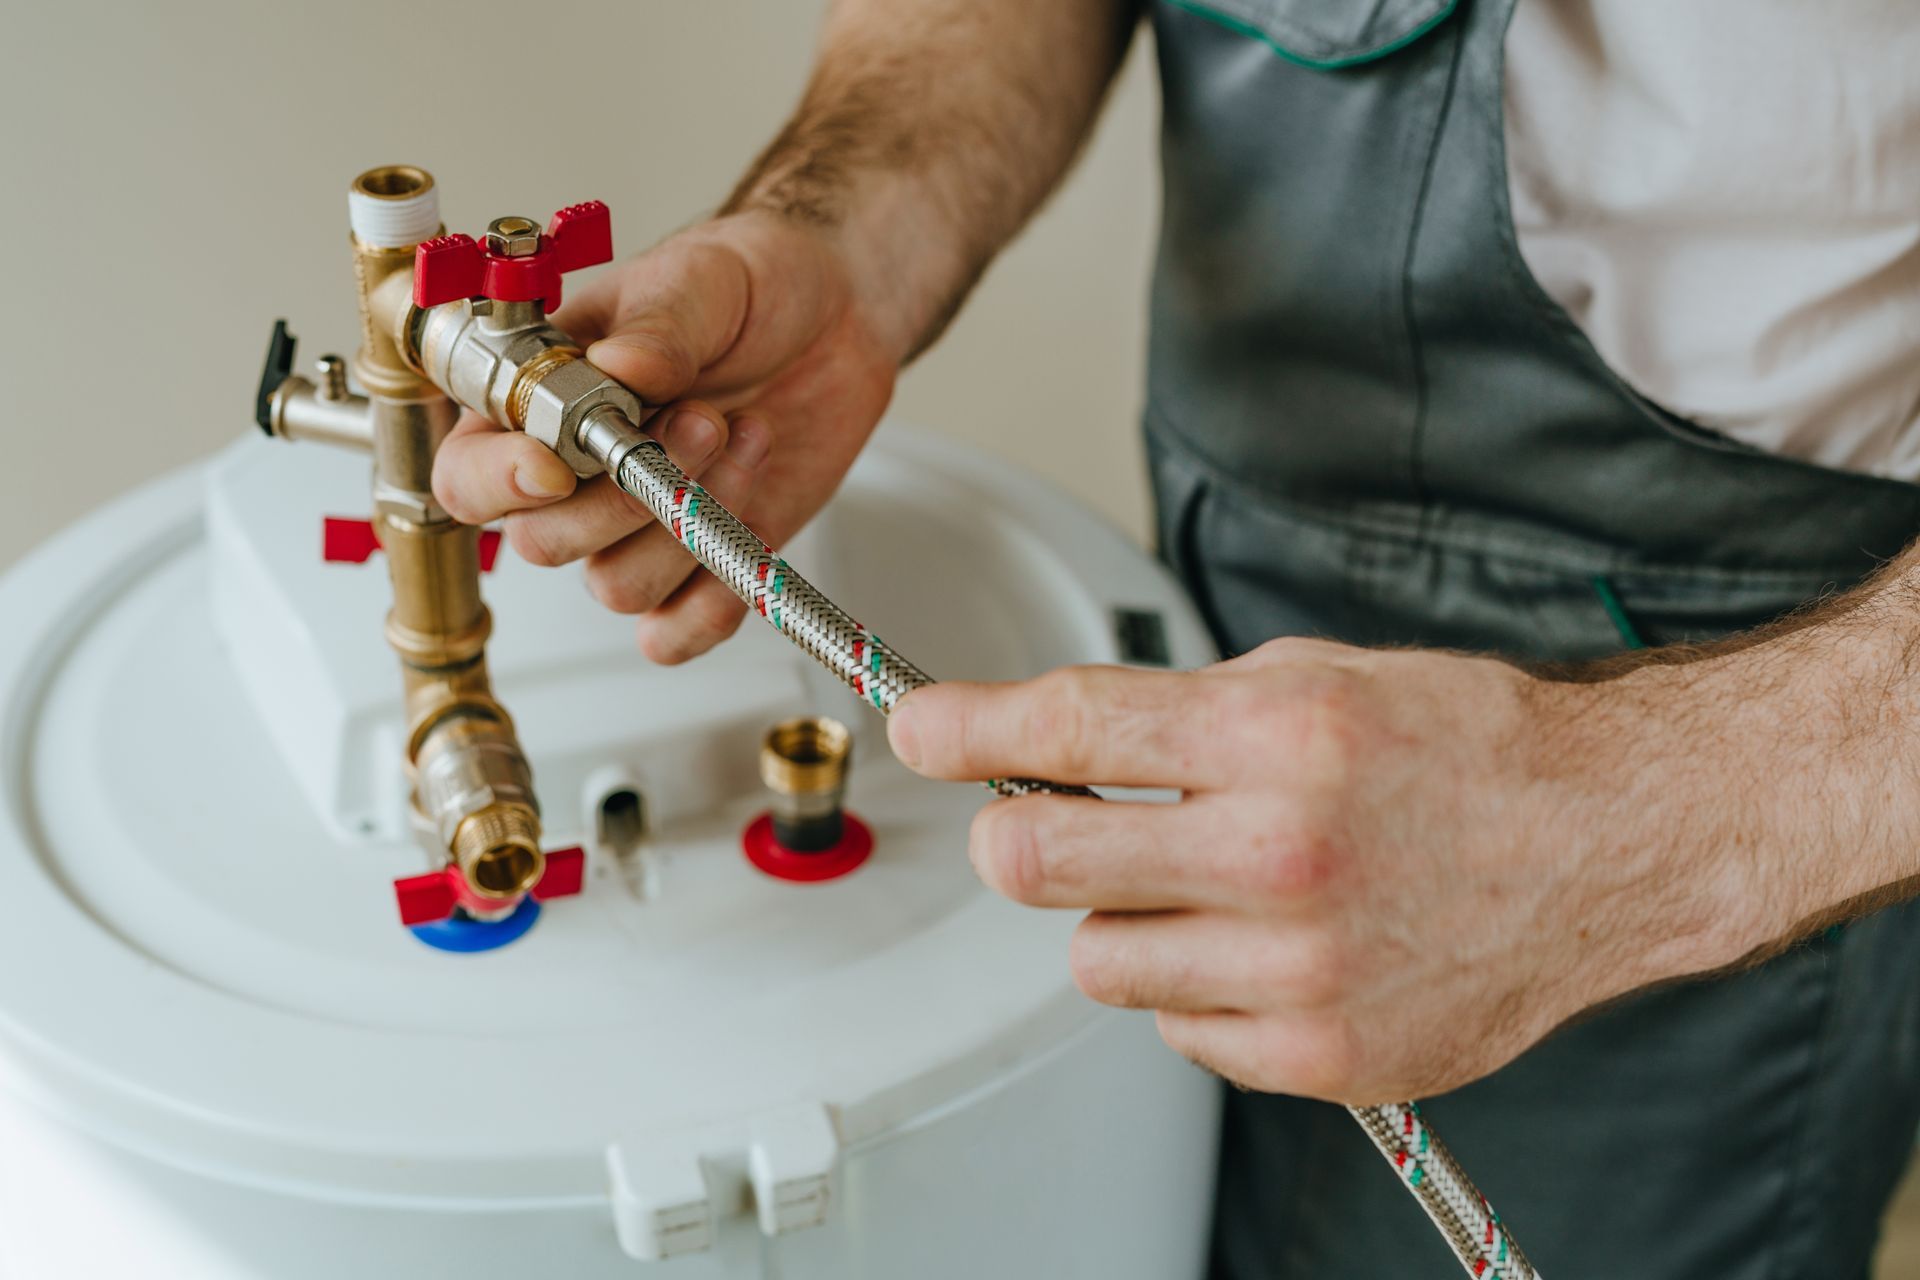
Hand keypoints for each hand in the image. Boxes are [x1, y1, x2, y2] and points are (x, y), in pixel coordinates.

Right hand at [432, 211, 901, 663]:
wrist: (835, 315)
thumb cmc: (747, 287)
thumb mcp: (702, 279)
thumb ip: (659, 325)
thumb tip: (623, 368)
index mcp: (536, 400)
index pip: (468, 472)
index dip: (502, 481)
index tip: (562, 464)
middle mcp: (574, 476)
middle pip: (541, 544)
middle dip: (627, 496)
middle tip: (700, 421)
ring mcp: (634, 527)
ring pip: (616, 588)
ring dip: (686, 527)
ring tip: (740, 437)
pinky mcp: (696, 564)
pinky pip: (670, 634)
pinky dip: (707, 610)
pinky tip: (744, 546)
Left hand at [885, 637, 1760, 1102]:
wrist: (1607, 843)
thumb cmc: (1466, 750)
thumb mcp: (1317, 678)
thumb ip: (1177, 715)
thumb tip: (1044, 744)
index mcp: (1278, 734)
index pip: (1070, 727)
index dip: (966, 728)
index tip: (919, 729)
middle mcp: (1282, 850)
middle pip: (1037, 860)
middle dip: (1011, 835)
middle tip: (1032, 822)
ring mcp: (1299, 965)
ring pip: (1095, 955)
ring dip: (1121, 916)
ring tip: (1206, 886)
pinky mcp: (1319, 1052)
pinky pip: (1174, 1026)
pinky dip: (1194, 986)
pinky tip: (1267, 947)